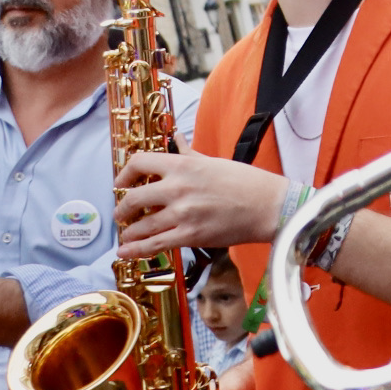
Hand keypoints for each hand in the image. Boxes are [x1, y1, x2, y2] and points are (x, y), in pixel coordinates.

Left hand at [113, 152, 286, 256]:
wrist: (269, 206)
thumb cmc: (247, 182)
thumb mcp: (215, 161)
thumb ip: (190, 152)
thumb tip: (177, 137)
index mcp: (184, 165)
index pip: (139, 163)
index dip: (124, 175)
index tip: (121, 184)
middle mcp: (178, 188)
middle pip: (133, 199)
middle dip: (122, 210)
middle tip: (122, 215)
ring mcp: (183, 213)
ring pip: (140, 226)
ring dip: (129, 232)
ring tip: (127, 234)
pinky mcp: (190, 235)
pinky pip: (154, 245)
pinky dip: (136, 250)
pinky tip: (126, 251)